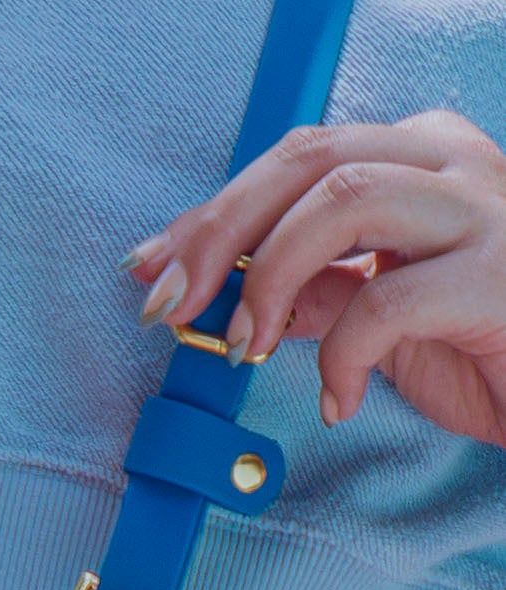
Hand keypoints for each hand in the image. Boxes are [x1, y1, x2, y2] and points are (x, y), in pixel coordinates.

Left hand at [131, 109, 505, 445]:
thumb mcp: (383, 316)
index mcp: (420, 157)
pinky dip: (340, 356)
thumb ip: (319, 292)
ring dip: (270, 275)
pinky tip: (338, 401)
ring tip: (246, 346)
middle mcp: (449, 164)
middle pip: (310, 159)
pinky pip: (387, 299)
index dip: (213, 214)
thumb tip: (236, 298)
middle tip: (168, 305)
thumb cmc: (486, 347)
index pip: (298, 160)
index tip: (149, 269)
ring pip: (344, 198)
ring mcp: (478, 210)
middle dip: (220, 232)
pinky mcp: (496, 276)